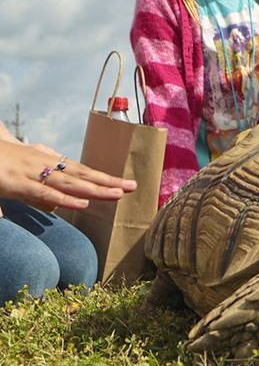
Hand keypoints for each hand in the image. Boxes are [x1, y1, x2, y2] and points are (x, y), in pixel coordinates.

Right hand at [0, 140, 135, 213]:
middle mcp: (43, 164)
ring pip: (70, 183)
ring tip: (118, 195)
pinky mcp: (16, 184)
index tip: (125, 183)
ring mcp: (31, 172)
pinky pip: (44, 193)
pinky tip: (84, 204)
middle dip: (108, 182)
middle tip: (134, 187)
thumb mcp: (21, 173)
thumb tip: (55, 205)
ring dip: (95, 189)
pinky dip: (65, 199)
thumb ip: (38, 189)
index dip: (103, 177)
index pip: (81, 169)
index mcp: (46, 160)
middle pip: (82, 174)